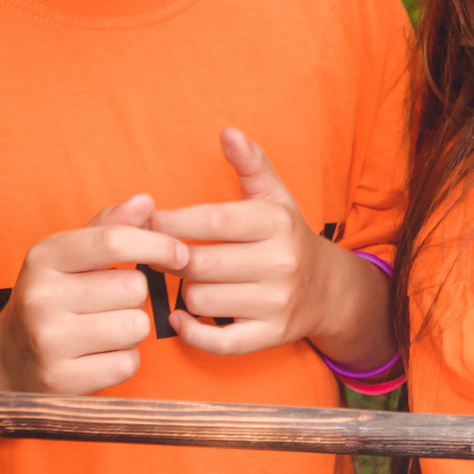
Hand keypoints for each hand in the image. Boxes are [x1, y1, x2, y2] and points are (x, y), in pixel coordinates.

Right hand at [0, 194, 187, 394]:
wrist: (7, 360)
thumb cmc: (53, 300)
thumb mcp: (69, 258)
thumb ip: (108, 228)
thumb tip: (145, 202)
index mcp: (44, 257)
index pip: (113, 240)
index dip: (157, 244)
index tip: (180, 254)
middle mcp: (41, 296)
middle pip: (133, 287)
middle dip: (135, 296)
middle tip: (108, 304)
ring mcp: (49, 340)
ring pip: (136, 326)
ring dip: (132, 330)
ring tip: (102, 330)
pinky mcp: (62, 379)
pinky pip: (127, 363)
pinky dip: (123, 360)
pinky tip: (97, 355)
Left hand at [148, 130, 341, 356]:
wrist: (328, 290)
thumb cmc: (286, 238)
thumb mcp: (274, 197)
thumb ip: (250, 164)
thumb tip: (228, 132)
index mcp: (276, 223)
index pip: (212, 221)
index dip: (170, 223)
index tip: (145, 222)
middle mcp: (281, 263)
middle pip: (198, 263)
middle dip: (169, 257)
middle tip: (155, 253)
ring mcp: (277, 302)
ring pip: (200, 299)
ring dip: (182, 291)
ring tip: (183, 280)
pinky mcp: (271, 335)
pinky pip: (218, 341)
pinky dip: (192, 331)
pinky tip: (182, 316)